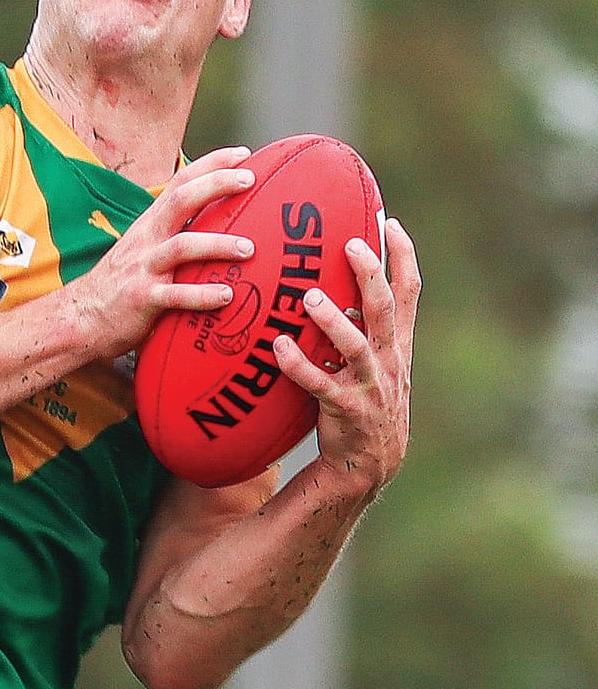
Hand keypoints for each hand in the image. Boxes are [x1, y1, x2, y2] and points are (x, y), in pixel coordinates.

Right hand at [62, 151, 258, 358]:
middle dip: (217, 184)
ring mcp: (144, 268)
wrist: (80, 319)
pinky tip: (226, 295)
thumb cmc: (119, 287)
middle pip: (182, 199)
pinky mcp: (143, 299)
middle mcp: (147, 240)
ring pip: (183, 246)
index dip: (212, 164)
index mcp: (150, 225)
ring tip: (248, 249)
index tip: (243, 154)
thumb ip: (175, 238)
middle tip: (249, 179)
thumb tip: (217, 230)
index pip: (181, 182)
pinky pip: (176, 295)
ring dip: (218, 244)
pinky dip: (203, 295)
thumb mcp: (144, 252)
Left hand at [274, 222, 418, 500]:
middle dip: (370, 274)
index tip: (390, 223)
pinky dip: (299, 365)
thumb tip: (338, 287)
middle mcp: (389, 360)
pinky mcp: (345, 410)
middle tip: (350, 245)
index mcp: (398, 344)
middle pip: (383, 308)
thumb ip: (365, 327)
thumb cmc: (366, 403)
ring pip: (355, 345)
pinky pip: (319, 384)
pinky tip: (278, 347)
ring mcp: (369, 385)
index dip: (404, 256)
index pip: (410, 292)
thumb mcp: (378, 363)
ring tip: (308, 296)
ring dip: (332, 319)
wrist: (369, 465)